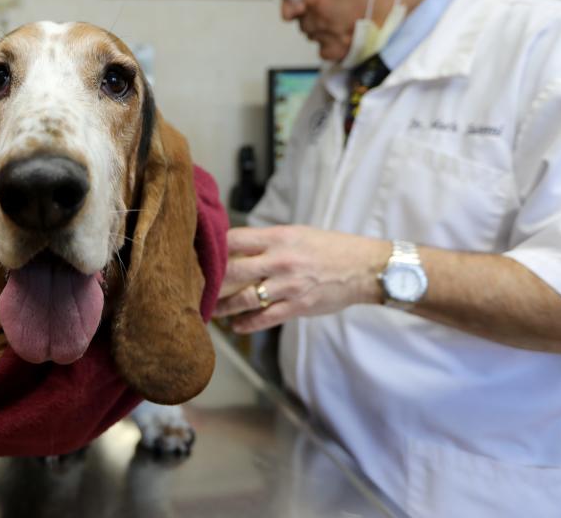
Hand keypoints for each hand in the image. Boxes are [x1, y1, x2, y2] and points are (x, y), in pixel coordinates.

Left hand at [215, 225, 389, 332]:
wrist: (365, 267)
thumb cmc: (330, 248)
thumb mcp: (297, 234)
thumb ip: (268, 242)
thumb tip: (236, 247)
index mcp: (279, 237)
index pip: (235, 239)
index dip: (214, 246)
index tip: (201, 254)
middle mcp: (280, 260)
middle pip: (232, 270)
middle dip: (211, 280)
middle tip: (195, 286)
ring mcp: (288, 285)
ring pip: (244, 298)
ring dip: (223, 306)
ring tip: (210, 310)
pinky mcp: (297, 306)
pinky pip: (265, 318)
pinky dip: (246, 324)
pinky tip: (235, 326)